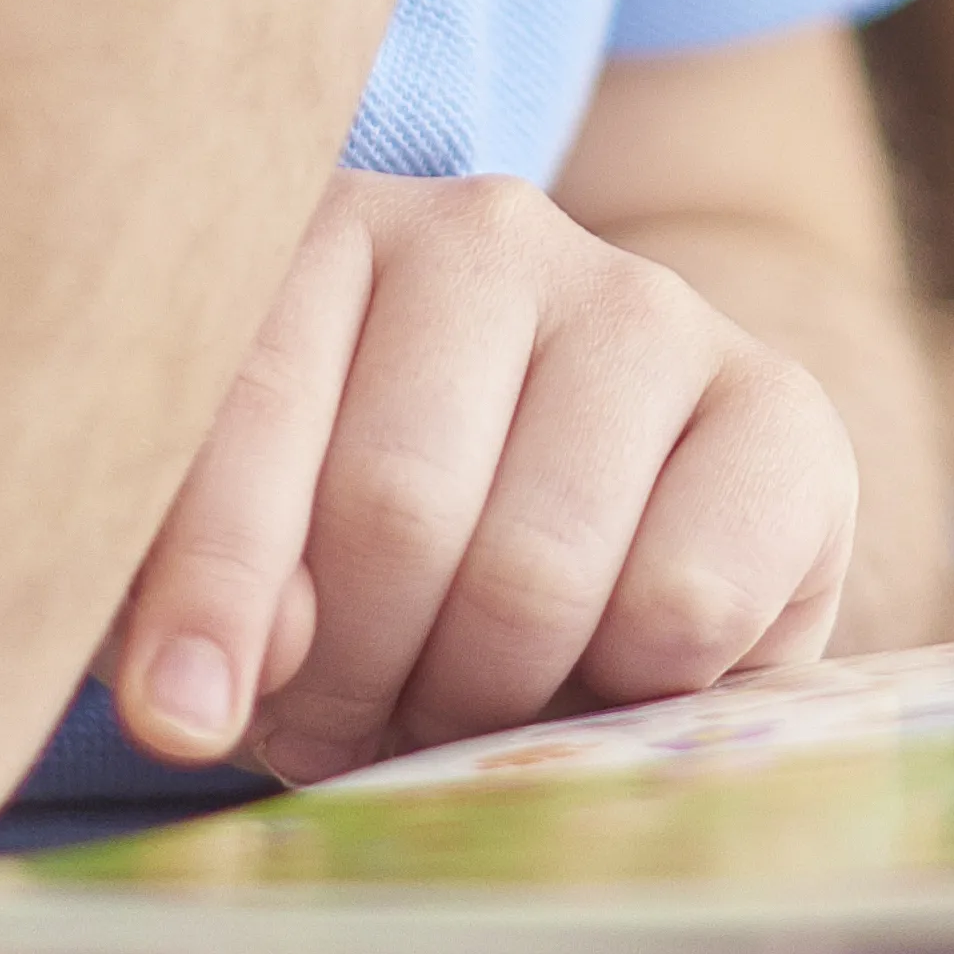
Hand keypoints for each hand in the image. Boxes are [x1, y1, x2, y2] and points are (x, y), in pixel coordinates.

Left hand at [102, 171, 862, 783]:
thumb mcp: (248, 565)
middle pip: (399, 506)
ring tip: (463, 696)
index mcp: (322, 234)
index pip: (248, 398)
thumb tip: (209, 685)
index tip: (176, 721)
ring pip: (537, 569)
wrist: (592, 537)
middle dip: (365, 672)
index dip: (207, 585)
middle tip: (360, 713)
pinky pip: (686, 602)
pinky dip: (629, 688)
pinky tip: (604, 666)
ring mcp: (641, 303)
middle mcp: (483, 232)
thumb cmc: (370, 559)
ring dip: (485, 699)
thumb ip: (202, 601)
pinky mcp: (777, 403)